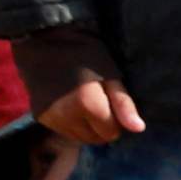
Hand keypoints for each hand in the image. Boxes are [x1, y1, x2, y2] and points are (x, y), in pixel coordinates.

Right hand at [15, 27, 145, 147]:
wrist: (43, 40)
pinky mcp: (41, 117)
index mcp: (89, 106)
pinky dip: (71, 124)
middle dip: (101, 126)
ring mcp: (53, 119)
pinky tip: (70, 105)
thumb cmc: (83, 52)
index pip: (111, 132)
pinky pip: (63, 131)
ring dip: (86, 127)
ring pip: (79, 138)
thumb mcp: (109, 73)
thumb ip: (123, 103)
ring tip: (85, 105)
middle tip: (100, 103)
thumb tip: (139, 129)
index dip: (116, 120)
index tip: (113, 104)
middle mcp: (69, 118)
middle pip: (95, 138)